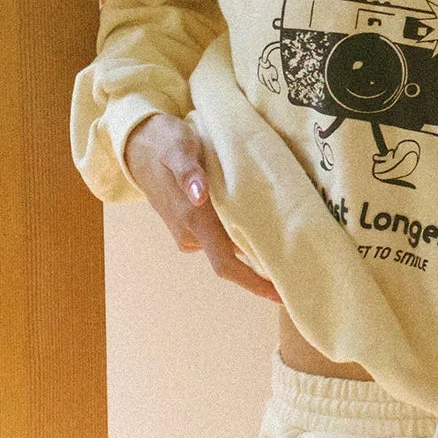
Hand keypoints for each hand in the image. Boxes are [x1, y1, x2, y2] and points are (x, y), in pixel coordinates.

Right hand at [122, 112, 281, 302]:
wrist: (138, 145)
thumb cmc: (163, 142)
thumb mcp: (178, 148)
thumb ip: (188, 171)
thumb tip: (199, 195)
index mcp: (193, 219)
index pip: (225, 263)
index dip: (252, 282)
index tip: (279, 295)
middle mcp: (190, 233)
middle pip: (232, 261)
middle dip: (262, 268)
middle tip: (300, 267)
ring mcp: (188, 232)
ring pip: (227, 248)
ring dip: (252, 248)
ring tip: (288, 244)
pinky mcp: (190, 226)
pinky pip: (219, 239)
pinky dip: (240, 236)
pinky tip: (261, 225)